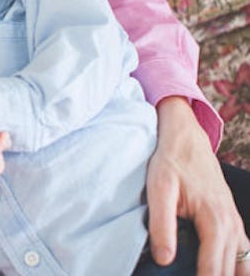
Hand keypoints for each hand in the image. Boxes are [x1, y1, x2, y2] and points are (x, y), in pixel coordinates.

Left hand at [146, 97, 248, 275]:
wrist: (185, 138)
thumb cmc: (171, 161)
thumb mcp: (159, 188)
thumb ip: (161, 224)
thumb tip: (165, 260)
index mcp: (215, 221)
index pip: (214, 269)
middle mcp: (231, 225)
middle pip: (231, 272)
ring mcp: (235, 224)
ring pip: (242, 265)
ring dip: (228, 274)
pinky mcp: (231, 222)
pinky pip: (244, 254)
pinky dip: (236, 267)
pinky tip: (220, 271)